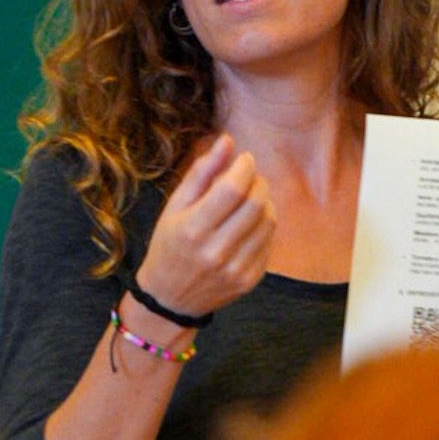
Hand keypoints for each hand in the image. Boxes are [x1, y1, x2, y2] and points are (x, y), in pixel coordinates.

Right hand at [134, 135, 275, 317]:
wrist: (171, 298)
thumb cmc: (169, 244)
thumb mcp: (174, 206)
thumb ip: (201, 173)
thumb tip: (227, 141)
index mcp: (192, 229)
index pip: (233, 189)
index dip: (245, 167)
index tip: (245, 159)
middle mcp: (215, 251)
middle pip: (256, 203)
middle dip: (258, 181)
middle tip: (251, 176)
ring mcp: (235, 269)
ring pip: (268, 221)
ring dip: (265, 201)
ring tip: (251, 197)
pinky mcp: (249, 280)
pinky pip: (269, 242)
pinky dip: (264, 225)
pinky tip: (250, 222)